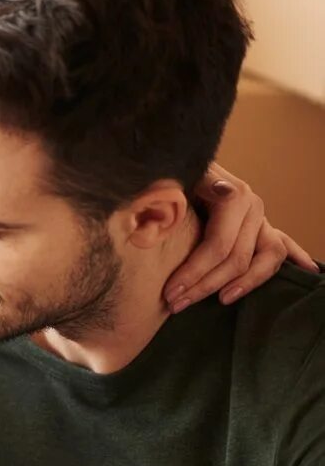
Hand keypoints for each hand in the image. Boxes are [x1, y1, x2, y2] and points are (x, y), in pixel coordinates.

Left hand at [165, 162, 317, 311]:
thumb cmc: (171, 178)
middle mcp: (252, 207)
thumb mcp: (166, 186)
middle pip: (239, 257)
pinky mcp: (262, 226)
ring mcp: (260, 217)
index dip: (194, 273)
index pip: (218, 245)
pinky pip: (284, 245)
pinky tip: (307, 272)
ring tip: (222, 300)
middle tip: (177, 304)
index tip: (169, 293)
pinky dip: (297, 258)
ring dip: (246, 284)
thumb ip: (164, 203)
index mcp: (232, 196)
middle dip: (205, 285)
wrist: (184, 162)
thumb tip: (158, 221)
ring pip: (268, 257)